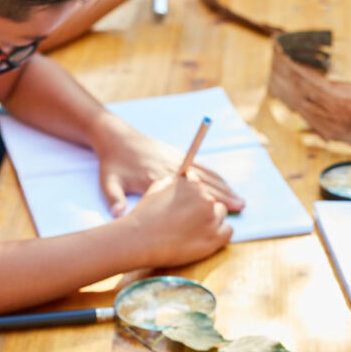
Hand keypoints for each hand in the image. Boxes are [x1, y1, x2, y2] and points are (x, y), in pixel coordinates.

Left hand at [93, 120, 244, 217]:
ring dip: (224, 186)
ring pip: (206, 174)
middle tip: (242, 206)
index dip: (208, 201)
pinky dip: (215, 176)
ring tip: (239, 198)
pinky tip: (225, 184)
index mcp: (158, 176)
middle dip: (224, 194)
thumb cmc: (112, 163)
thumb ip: (114, 199)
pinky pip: (201, 165)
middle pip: (204, 182)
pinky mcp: (176, 155)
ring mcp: (176, 160)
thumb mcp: (108, 182)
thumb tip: (118, 214)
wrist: (115, 137)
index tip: (223, 210)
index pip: (189, 192)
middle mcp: (172, 167)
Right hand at [125, 174, 233, 266]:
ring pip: (221, 214)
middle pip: (212, 200)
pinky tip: (209, 237)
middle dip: (203, 208)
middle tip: (191, 220)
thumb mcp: (156, 188)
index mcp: (191, 184)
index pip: (202, 186)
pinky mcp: (214, 238)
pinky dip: (220, 234)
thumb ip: (173, 182)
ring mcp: (211, 218)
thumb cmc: (144, 216)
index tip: (193, 205)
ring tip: (195, 229)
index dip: (196, 196)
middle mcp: (205, 198)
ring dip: (212, 219)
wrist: (139, 240)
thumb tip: (182, 181)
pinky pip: (228, 231)